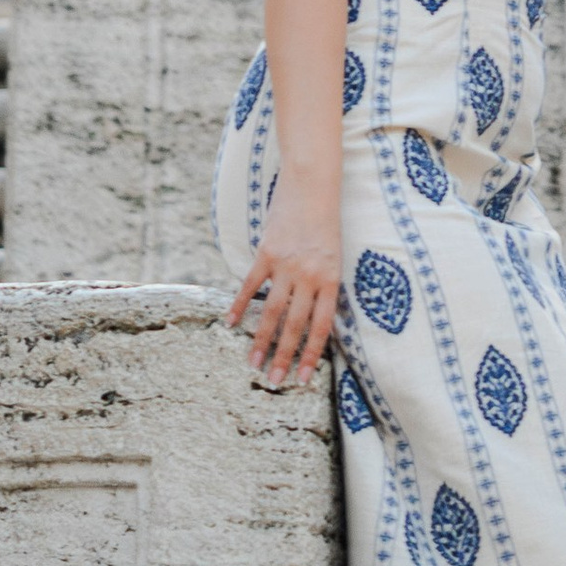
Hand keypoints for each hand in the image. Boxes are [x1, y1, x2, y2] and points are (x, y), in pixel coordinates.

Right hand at [225, 171, 341, 383]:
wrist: (313, 184)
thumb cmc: (328, 222)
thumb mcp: (335, 256)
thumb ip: (324, 286)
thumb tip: (313, 320)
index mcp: (331, 279)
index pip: (321, 327)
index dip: (311, 355)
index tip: (303, 379)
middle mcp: (309, 276)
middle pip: (295, 325)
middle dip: (284, 357)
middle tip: (274, 381)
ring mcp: (286, 265)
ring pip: (272, 312)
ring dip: (261, 340)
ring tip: (252, 363)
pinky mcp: (266, 252)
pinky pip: (250, 285)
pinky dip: (239, 305)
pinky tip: (231, 323)